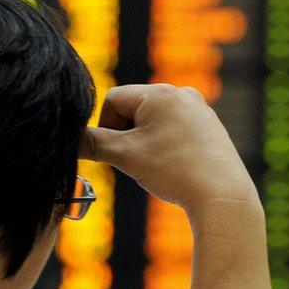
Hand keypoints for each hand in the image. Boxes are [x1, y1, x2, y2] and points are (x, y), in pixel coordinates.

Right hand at [79, 83, 256, 211]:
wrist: (222, 196)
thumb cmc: (174, 171)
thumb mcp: (125, 156)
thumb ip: (92, 143)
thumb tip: (67, 139)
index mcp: (160, 93)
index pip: (113, 100)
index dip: (107, 129)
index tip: (120, 153)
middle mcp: (182, 94)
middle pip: (134, 110)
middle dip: (128, 137)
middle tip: (140, 162)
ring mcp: (199, 110)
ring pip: (154, 123)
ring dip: (146, 144)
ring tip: (160, 167)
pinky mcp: (209, 128)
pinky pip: (174, 132)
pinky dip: (166, 149)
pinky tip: (176, 167)